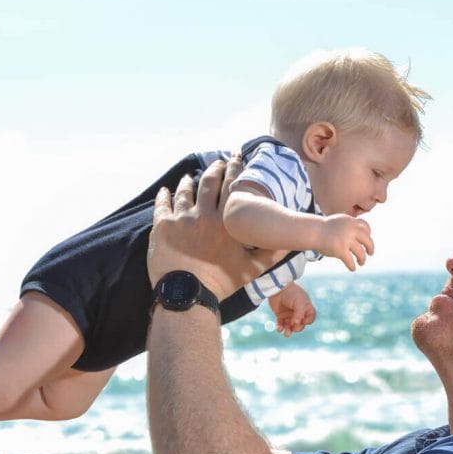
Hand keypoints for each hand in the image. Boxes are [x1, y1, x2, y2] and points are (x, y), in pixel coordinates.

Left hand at [148, 157, 285, 299]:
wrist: (188, 294)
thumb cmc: (222, 283)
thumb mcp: (253, 269)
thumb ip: (271, 253)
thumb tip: (290, 242)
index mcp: (227, 221)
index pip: (231, 187)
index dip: (235, 170)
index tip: (237, 159)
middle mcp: (204, 214)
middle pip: (209, 182)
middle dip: (215, 168)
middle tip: (218, 162)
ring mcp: (181, 219)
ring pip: (185, 191)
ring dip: (188, 181)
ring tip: (189, 176)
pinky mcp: (163, 227)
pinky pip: (162, 205)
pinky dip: (164, 196)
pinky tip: (165, 190)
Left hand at [267, 283, 316, 336]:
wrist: (277, 287)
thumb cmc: (291, 293)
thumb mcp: (299, 302)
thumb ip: (300, 313)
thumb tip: (297, 324)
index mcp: (306, 307)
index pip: (310, 317)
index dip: (308, 321)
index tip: (303, 321)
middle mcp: (298, 312)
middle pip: (300, 324)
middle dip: (297, 327)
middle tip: (294, 328)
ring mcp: (289, 314)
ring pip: (290, 326)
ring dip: (289, 330)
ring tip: (286, 334)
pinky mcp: (280, 315)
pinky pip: (281, 324)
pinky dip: (280, 327)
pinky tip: (279, 329)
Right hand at [317, 214, 374, 271]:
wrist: (313, 231)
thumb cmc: (324, 229)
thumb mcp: (339, 222)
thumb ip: (350, 227)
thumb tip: (362, 236)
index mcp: (351, 221)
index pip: (366, 228)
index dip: (368, 235)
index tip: (366, 241)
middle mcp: (351, 229)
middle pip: (367, 240)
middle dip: (371, 248)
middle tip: (370, 253)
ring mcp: (346, 240)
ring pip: (360, 253)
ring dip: (362, 259)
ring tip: (361, 263)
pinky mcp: (340, 250)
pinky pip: (350, 261)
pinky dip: (352, 266)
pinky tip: (352, 269)